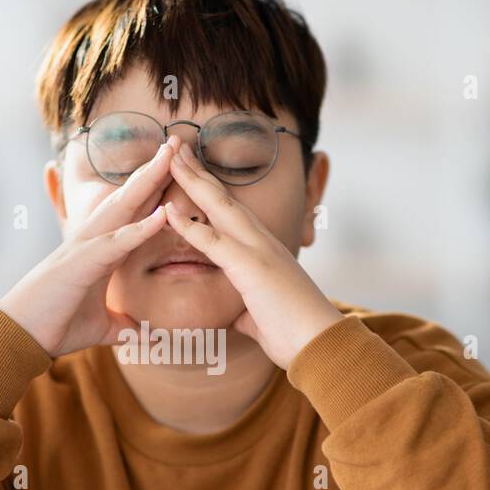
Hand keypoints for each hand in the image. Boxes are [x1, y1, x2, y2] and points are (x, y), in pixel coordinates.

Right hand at [0, 142, 174, 356]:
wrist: (19, 337)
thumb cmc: (55, 326)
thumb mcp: (102, 328)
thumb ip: (124, 326)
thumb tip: (145, 336)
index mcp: (101, 251)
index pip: (133, 214)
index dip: (155, 190)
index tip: (177, 169)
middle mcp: (93, 241)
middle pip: (129, 199)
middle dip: (153, 171)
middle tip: (177, 142)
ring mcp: (85, 248)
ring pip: (121, 208)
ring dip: (147, 183)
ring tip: (170, 157)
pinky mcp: (81, 264)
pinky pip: (116, 243)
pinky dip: (139, 229)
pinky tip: (162, 215)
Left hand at [164, 136, 341, 368]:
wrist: (321, 345)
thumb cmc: (294, 334)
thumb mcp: (262, 316)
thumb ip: (247, 308)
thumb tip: (239, 315)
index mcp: (264, 250)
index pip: (230, 211)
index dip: (208, 188)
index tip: (188, 168)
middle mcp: (262, 242)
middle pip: (223, 197)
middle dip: (197, 169)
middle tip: (174, 143)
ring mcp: (258, 251)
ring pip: (219, 206)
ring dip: (192, 180)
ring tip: (170, 156)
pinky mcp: (252, 268)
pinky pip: (213, 242)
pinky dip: (189, 225)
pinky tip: (168, 210)